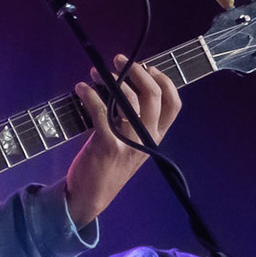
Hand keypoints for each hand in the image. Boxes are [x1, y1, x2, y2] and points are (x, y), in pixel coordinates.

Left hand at [64, 56, 181, 227]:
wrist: (90, 196)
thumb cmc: (108, 165)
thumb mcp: (130, 144)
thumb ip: (132, 120)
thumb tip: (124, 85)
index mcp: (155, 137)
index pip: (174, 104)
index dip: (164, 81)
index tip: (148, 67)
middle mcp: (146, 139)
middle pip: (153, 96)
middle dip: (137, 71)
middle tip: (119, 59)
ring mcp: (128, 143)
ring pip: (129, 100)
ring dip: (111, 79)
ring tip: (95, 73)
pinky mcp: (107, 146)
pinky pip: (101, 112)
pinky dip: (90, 95)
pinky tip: (81, 89)